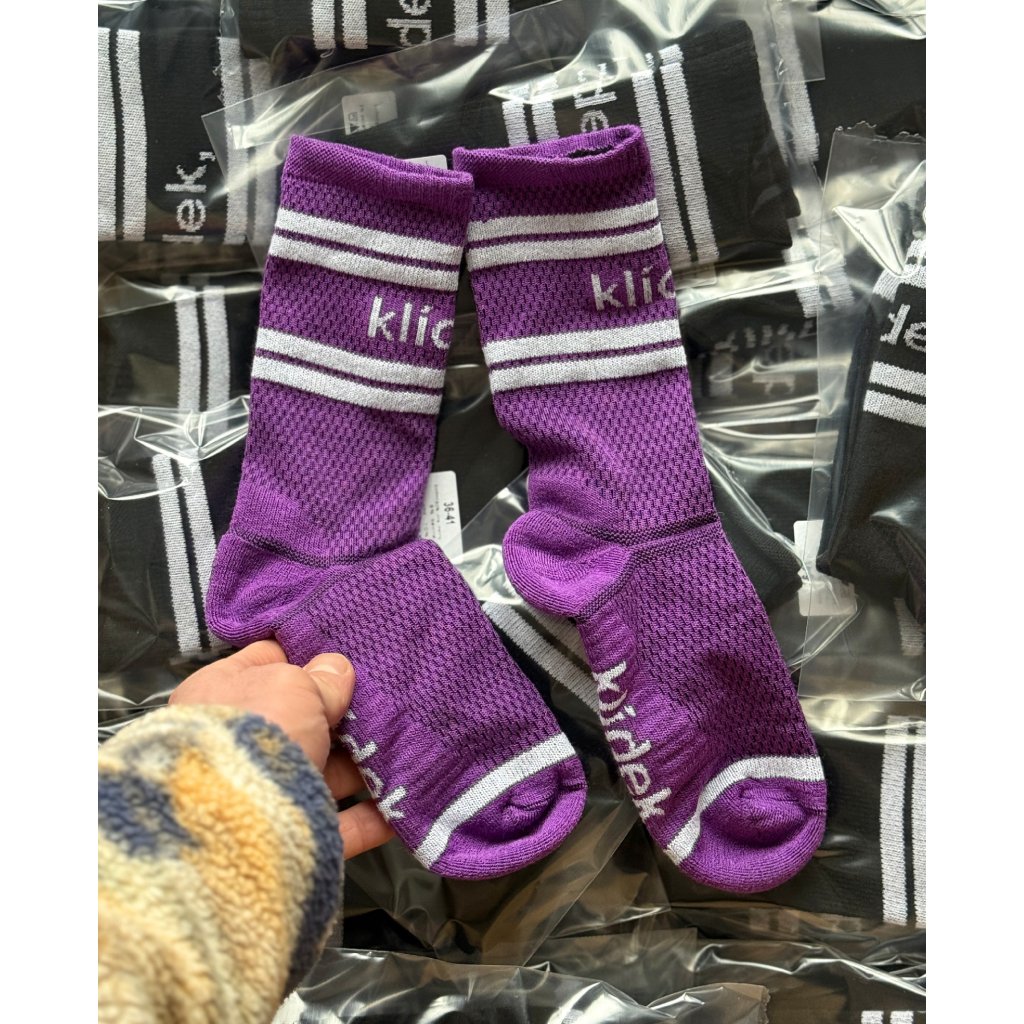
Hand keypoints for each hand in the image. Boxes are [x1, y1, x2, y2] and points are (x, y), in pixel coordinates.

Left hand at [169, 641, 394, 858]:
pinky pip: (340, 823)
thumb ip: (321, 679)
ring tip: (406, 749)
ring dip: (365, 764)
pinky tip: (403, 800)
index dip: (308, 659)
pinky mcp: (291, 836)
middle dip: (345, 716)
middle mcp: (239, 743)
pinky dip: (373, 815)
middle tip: (387, 704)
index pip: (267, 664)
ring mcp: (264, 793)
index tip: (349, 659)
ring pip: (326, 772)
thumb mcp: (291, 686)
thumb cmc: (253, 734)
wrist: (230, 828)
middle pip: (303, 721)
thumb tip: (337, 669)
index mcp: (223, 694)